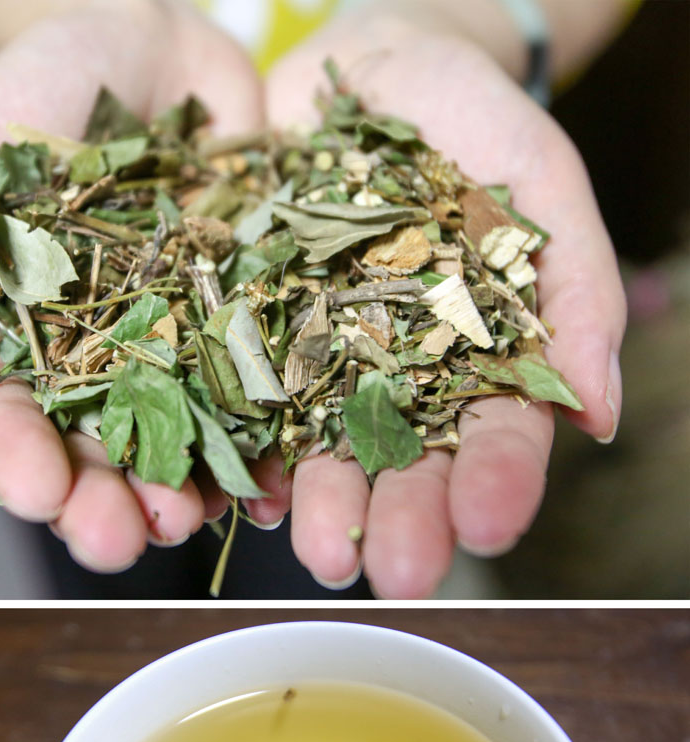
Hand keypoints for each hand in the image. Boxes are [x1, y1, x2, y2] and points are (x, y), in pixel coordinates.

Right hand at [0, 0, 263, 570]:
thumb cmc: (46, 95)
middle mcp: (93, 371)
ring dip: (178, 497)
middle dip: (100, 506)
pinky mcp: (244, 343)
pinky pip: (255, 412)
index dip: (15, 463)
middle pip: (89, 460)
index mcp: (14, 342)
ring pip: (173, 453)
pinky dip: (263, 456)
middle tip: (119, 540)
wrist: (159, 50)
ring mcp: (173, 362)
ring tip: (186, 520)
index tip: (36, 490)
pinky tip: (266, 488)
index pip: (2, 422)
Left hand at [257, 8, 625, 597]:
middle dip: (403, 521)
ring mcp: (318, 365)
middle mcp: (398, 379)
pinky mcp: (248, 340)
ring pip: (321, 451)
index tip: (490, 527)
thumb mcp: (539, 176)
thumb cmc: (465, 116)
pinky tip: (253, 490)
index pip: (497, 433)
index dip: (498, 482)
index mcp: (477, 356)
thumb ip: (577, 285)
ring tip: (319, 554)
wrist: (356, 67)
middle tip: (396, 574)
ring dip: (323, 508)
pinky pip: (243, 403)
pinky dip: (247, 450)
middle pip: (406, 464)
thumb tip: (599, 418)